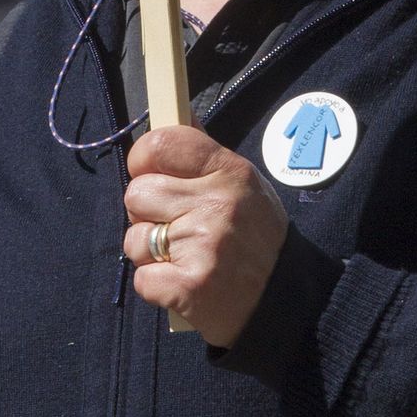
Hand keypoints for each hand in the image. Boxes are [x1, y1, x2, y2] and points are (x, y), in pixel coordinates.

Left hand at [122, 124, 288, 347]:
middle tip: (173, 226)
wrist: (282, 301)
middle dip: (146, 212)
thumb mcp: (245, 185)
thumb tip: (179, 115)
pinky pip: (141, 277)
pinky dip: (156, 285)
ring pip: (133, 238)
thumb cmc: (257, 238)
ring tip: (181, 257)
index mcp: (229, 172)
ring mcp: (202, 246)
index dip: (143, 158)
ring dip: (149, 252)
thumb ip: (207, 154)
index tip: (147, 170)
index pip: (162, 144)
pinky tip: (181, 283)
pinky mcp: (188, 287)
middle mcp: (216, 204)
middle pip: (137, 193)